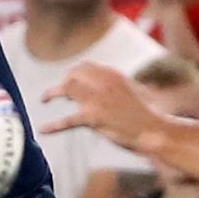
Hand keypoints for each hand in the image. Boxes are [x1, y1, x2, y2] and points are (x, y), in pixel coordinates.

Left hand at [41, 63, 166, 149]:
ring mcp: (97, 99)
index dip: (74, 73)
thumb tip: (113, 87)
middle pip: (73, 74)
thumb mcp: (136, 92)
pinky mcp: (93, 117)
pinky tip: (43, 130)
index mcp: (113, 75)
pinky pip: (67, 120)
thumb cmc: (148, 116)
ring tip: (44, 99)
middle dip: (62, 82)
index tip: (68, 79)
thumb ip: (120, 87)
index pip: (86, 66)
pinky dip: (53, 126)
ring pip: (66, 89)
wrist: (155, 130)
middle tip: (55, 92)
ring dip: (52, 93)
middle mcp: (103, 82)